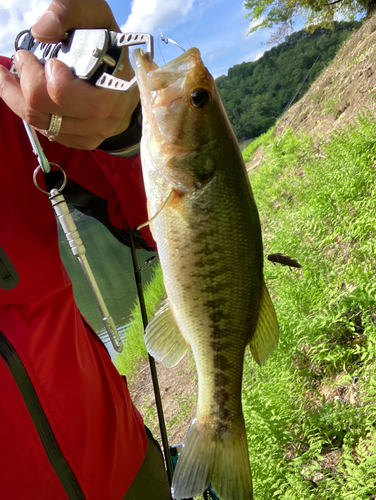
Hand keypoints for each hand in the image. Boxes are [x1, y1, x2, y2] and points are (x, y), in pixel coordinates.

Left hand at [0, 0, 138, 149]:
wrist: (128, 79)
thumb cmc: (109, 45)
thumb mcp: (94, 16)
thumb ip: (67, 13)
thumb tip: (41, 32)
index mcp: (112, 84)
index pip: (62, 92)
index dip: (38, 73)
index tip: (32, 54)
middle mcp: (106, 115)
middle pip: (44, 109)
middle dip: (23, 82)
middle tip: (22, 61)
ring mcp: (96, 132)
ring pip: (40, 122)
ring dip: (18, 97)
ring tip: (16, 76)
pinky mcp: (86, 141)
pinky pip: (47, 132)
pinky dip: (31, 111)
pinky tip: (29, 94)